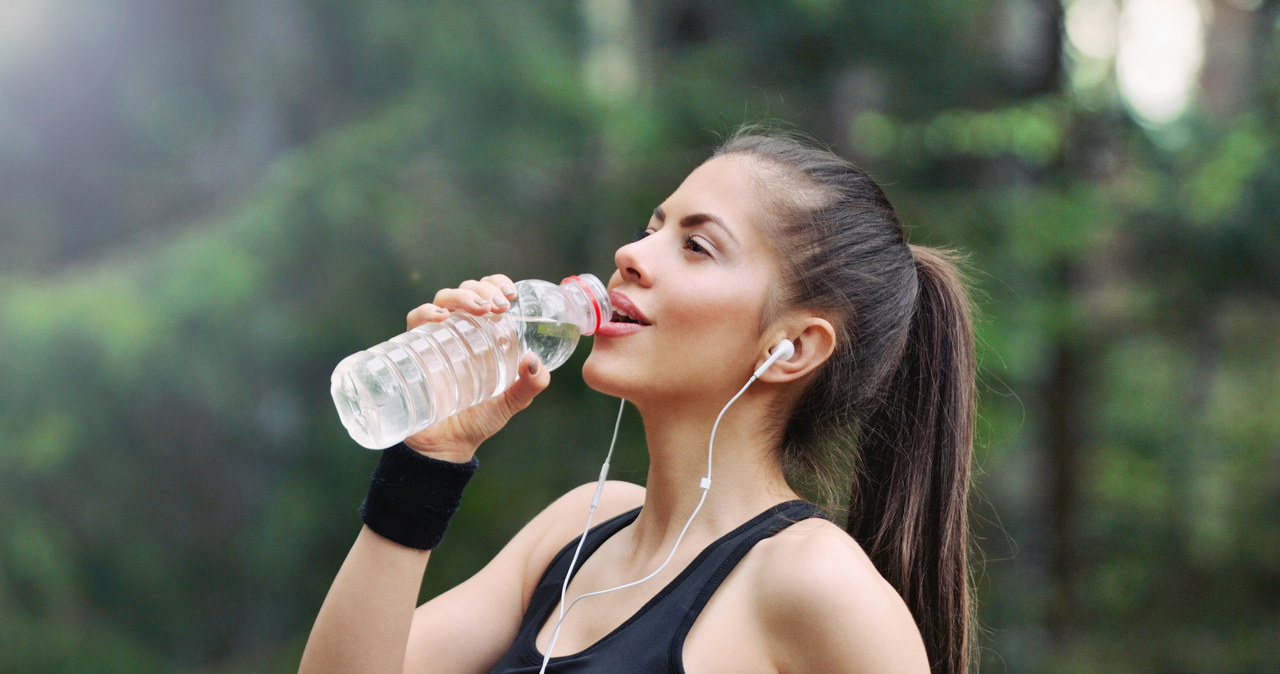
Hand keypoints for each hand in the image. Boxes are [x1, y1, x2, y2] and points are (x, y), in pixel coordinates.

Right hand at [400, 274, 550, 461]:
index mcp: (484, 333)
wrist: (446, 446)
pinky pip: (415, 321)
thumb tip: (535, 362)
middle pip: (466, 291)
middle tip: (498, 306)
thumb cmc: (479, 420)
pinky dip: (425, 313)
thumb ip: (529, 386)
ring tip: (478, 308)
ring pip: (442, 300)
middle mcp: (459, 330)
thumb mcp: (511, 402)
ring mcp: (436, 338)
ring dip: (460, 296)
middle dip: (482, 289)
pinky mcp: (414, 350)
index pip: (488, 294)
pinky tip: (440, 318)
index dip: (497, 284)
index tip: (511, 293)